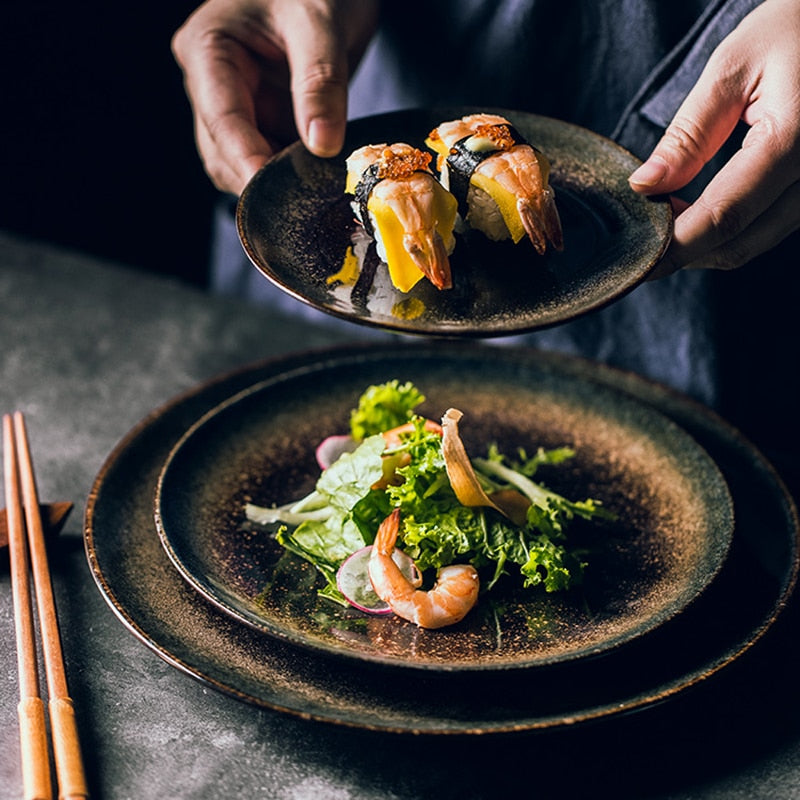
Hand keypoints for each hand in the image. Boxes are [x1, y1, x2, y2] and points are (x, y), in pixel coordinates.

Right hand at [172, 0, 378, 194]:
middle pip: (224, 151)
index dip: (248, 162)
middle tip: (308, 197)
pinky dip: (290, 174)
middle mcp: (210, 82)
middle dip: (262, 177)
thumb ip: (320, 82)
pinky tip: (317, 177)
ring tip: (317, 187)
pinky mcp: (261, 118)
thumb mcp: (320, 23)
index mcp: (207, 49)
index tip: (275, 195)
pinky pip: (267, 158)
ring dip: (276, 180)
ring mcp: (235, 103)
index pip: (222, 120)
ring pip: (241, 163)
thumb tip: (322, 144)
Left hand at [629, 0, 799, 276]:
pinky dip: (732, 230)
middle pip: (740, 243)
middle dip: (686, 250)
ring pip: (756, 241)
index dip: (676, 246)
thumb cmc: (795, 27)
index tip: (638, 259)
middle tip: (644, 231)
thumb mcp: (732, 67)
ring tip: (669, 213)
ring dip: (707, 243)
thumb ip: (689, 135)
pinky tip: (701, 209)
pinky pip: (772, 226)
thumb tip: (644, 186)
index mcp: (795, 139)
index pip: (725, 216)